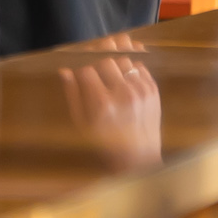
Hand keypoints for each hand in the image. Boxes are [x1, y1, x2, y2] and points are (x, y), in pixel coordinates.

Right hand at [58, 53, 162, 169]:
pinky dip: (130, 63)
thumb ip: (73, 95)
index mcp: (101, 104)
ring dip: (114, 58)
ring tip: (107, 61)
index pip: (86, 69)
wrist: (138, 160)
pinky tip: (124, 67)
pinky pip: (140, 65)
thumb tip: (64, 70)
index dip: (78, 64)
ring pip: (124, 58)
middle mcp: (123, 94)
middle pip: (106, 59)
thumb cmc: (105, 145)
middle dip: (96, 58)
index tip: (76, 66)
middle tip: (91, 61)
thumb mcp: (82, 125)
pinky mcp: (153, 90)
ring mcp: (141, 90)